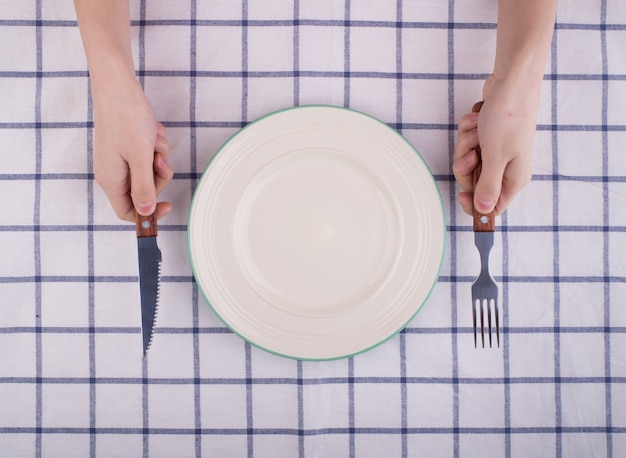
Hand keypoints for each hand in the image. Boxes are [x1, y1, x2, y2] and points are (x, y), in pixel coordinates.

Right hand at [92, 77, 173, 221]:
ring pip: (150, 172)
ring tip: (153, 139)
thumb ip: (144, 187)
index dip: (148, 215)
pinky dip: (155, 145)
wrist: (119, 86)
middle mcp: (113, 173)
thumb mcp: (140, 157)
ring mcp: (120, 159)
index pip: (128, 212)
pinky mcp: (128, 147)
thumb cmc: (126, 118)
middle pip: (145, 192)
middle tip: (159, 159)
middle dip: (159, 175)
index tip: (169, 205)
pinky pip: (150, 156)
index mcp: (111, 180)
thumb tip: (145, 213)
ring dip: (159, 157)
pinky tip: (152, 132)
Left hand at [453, 74, 536, 215]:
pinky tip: (478, 119)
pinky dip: (468, 129)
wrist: (512, 81)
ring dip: (466, 142)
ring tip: (478, 130)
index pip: (492, 207)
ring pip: (467, 159)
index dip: (474, 204)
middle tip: (472, 152)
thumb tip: (484, 210)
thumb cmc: (508, 117)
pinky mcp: (488, 135)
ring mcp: (496, 150)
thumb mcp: (496, 157)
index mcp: (513, 178)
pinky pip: (468, 140)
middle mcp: (506, 167)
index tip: (462, 194)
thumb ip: (488, 186)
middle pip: (473, 182)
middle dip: (465, 164)